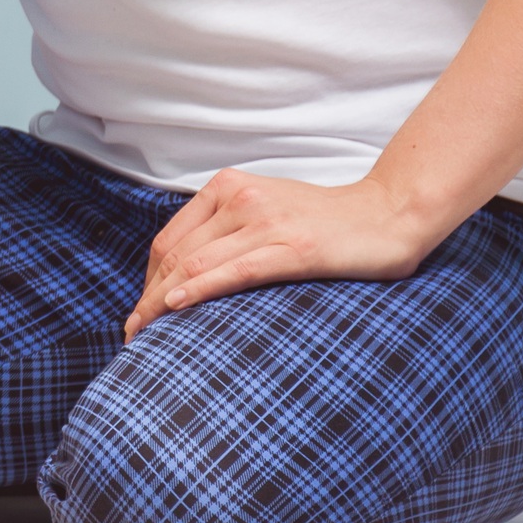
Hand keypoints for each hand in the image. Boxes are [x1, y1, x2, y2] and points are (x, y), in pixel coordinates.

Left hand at [124, 169, 443, 338]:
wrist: (390, 213)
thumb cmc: (328, 221)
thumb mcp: (265, 211)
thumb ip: (228, 231)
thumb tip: (187, 274)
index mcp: (227, 187)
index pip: (169, 239)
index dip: (148, 280)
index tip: (140, 312)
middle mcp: (239, 197)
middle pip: (175, 253)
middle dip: (147, 297)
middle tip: (133, 334)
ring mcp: (265, 220)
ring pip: (195, 263)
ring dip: (162, 303)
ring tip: (146, 335)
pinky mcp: (293, 247)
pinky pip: (234, 270)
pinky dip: (199, 288)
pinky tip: (176, 307)